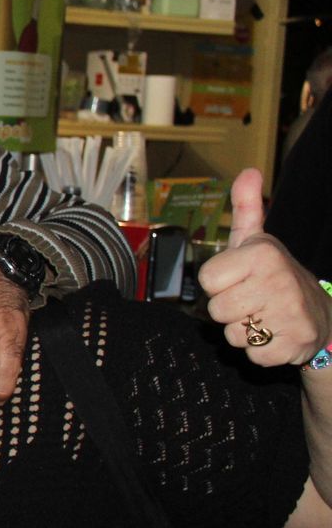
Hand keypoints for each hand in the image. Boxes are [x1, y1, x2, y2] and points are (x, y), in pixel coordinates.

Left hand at [200, 168, 330, 366]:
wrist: (321, 314)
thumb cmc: (275, 275)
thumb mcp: (259, 240)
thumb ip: (248, 207)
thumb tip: (248, 171)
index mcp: (263, 254)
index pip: (208, 280)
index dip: (220, 283)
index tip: (240, 279)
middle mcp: (278, 281)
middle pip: (217, 310)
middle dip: (230, 309)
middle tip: (253, 301)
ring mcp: (289, 315)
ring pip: (232, 335)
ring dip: (243, 331)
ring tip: (263, 316)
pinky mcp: (294, 345)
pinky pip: (252, 356)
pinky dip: (259, 351)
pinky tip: (275, 335)